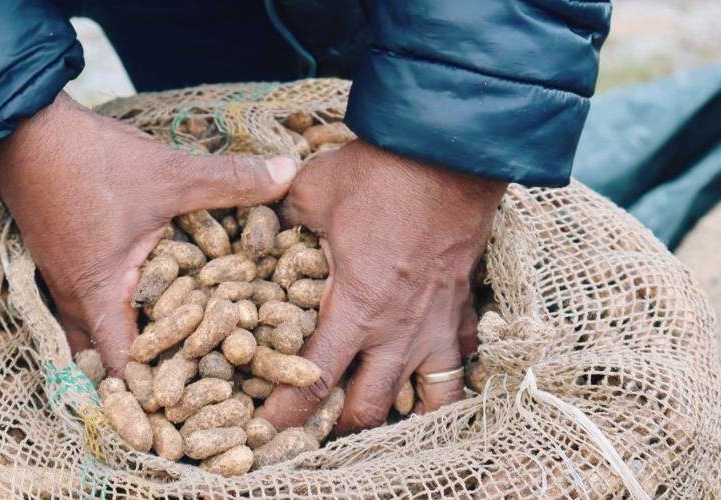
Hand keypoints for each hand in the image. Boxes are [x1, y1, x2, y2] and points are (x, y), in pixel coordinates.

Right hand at [0, 93, 295, 375]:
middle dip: (147, 381)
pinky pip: (90, 308)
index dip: (153, 397)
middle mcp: (76, 300)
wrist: (23, 129)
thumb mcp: (170, 173)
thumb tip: (291, 174)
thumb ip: (232, 181)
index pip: (123, 369)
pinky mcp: (65, 264)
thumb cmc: (92, 161)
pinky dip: (118, 318)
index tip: (187, 418)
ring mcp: (65, 283)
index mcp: (100, 295)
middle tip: (190, 398)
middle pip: (108, 362)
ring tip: (175, 364)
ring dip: (130, 350)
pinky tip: (148, 309)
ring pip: (96, 337)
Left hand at [257, 140, 504, 433]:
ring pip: (431, 400)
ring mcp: (437, 323)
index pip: (313, 382)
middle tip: (317, 428)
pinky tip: (430, 368)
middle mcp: (398, 330)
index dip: (286, 414)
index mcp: (356, 309)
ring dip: (405, 414)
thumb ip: (280, 216)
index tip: (266, 432)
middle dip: (340, 427)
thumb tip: (257, 220)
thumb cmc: (380, 172)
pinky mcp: (463, 306)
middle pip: (371, 409)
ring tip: (383, 416)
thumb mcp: (313, 190)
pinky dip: (445, 371)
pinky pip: (461, 357)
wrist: (451, 150)